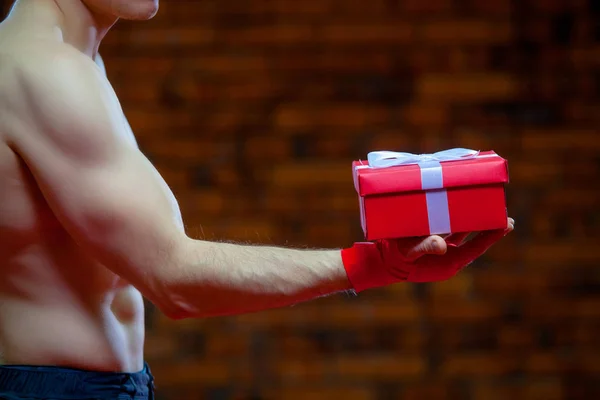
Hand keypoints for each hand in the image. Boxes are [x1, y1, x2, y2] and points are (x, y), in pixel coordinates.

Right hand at [341, 218, 513, 290]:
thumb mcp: (408, 253)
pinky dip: (456, 216)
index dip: (493, 235)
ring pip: (463, 231)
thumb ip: (425, 247)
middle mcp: (448, 256)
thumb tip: (443, 243)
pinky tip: (461, 204)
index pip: (476, 248)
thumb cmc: (393, 259)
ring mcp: (441, 248)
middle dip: (488, 226)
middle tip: (503, 211)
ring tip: (485, 204)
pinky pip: (449, 227)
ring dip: (473, 219)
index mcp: (449, 263)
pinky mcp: (432, 240)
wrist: (378, 261)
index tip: (508, 223)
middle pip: (474, 239)